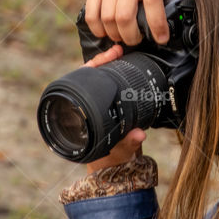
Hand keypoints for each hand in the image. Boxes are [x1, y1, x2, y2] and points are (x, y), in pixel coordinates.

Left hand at [82, 45, 146, 172]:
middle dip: (101, 60)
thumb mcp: (122, 150)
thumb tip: (139, 134)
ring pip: (95, 78)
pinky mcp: (104, 105)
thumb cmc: (112, 159)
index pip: (80, 83)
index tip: (109, 57)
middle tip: (116, 51)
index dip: (93, 66)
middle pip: (87, 76)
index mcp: (80, 116)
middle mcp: (83, 107)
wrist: (114, 167)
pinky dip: (112, 72)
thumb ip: (129, 142)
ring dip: (107, 64)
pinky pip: (105, 84)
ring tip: (119, 53)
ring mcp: (92, 105)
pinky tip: (121, 64)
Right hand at [85, 0, 192, 45]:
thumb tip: (196, 20)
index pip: (153, 2)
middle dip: (131, 37)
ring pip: (107, 18)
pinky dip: (97, 29)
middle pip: (124, 16)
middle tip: (137, 41)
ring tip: (123, 37)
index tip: (161, 39)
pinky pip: (92, 14)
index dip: (157, 25)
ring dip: (115, 35)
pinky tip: (106, 32)